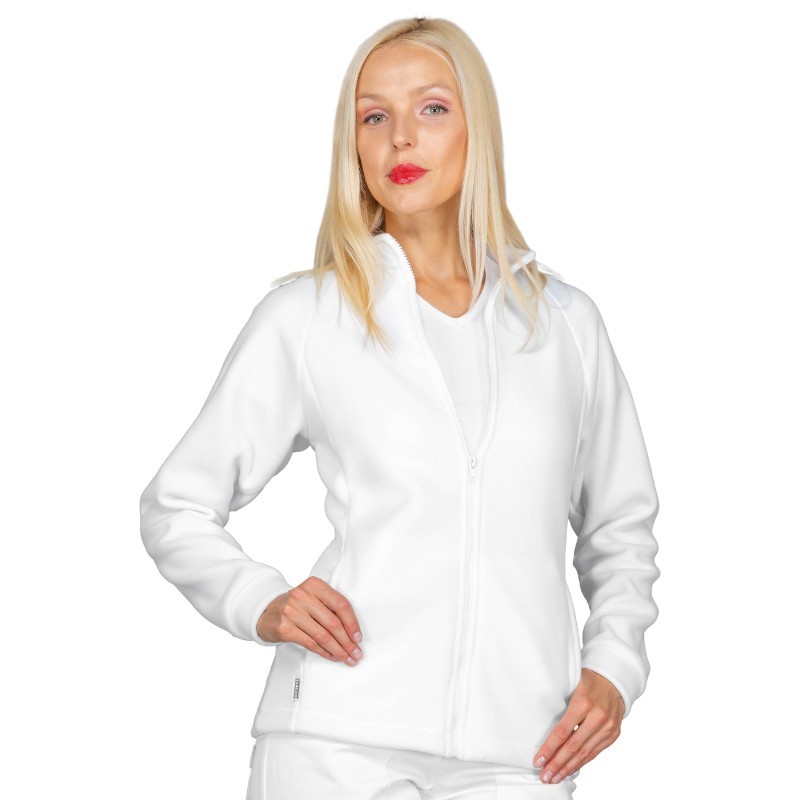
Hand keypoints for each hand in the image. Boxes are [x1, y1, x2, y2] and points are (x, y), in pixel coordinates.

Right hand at [256, 576, 363, 665]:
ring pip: (323, 636)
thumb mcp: (313, 597)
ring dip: (338, 650)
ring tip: (346, 657)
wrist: (267, 611)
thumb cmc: (296, 605)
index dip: (352, 623)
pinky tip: (331, 656)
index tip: (358, 637)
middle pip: (333, 622)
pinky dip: (324, 652)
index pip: (340, 604)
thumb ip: (330, 607)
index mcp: (314, 585)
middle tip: (355, 652)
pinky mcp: (285, 628)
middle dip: (347, 641)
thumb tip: (353, 631)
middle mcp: (302, 596)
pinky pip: (310, 643)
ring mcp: (292, 612)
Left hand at [533, 668, 623, 783]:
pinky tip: (571, 769)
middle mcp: (597, 717)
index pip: (562, 732)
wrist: (614, 679)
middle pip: (573, 747)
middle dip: (557, 764)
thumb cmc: (587, 680)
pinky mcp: (613, 734)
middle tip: (545, 776)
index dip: (549, 748)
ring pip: (584, 753)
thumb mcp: (571, 685)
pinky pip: (595, 752)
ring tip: (555, 778)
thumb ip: (560, 702)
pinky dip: (582, 762)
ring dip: (568, 768)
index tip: (538, 760)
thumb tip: (540, 724)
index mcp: (583, 703)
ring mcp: (607, 727)